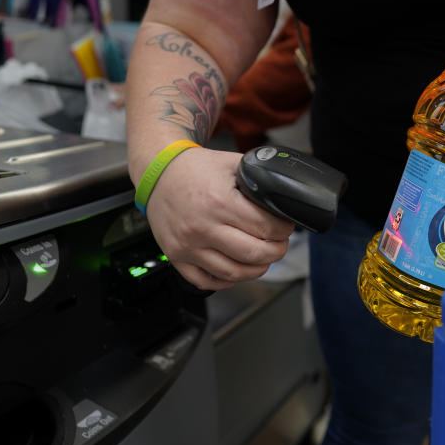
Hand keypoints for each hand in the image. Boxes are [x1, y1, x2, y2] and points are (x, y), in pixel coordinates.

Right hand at [144, 148, 294, 289]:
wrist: (158, 174)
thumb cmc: (195, 169)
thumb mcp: (232, 163)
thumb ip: (259, 179)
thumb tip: (283, 196)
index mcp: (219, 202)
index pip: (266, 227)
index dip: (284, 229)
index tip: (286, 226)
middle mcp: (202, 227)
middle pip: (254, 254)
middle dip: (277, 251)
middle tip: (279, 244)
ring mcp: (188, 246)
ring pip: (234, 273)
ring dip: (256, 269)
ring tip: (263, 258)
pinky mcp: (177, 258)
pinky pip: (207, 282)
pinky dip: (228, 280)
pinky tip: (237, 268)